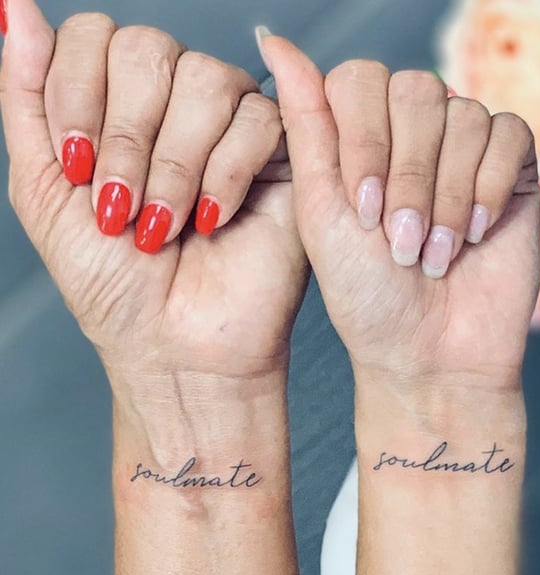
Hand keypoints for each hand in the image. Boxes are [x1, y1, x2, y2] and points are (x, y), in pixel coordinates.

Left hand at [0, 2, 306, 413]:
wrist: (175, 348)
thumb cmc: (115, 285)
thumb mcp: (44, 188)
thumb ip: (27, 97)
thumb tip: (16, 7)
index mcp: (122, 104)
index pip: (97, 35)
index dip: (79, 95)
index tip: (78, 170)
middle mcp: (179, 106)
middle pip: (151, 48)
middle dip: (126, 137)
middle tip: (122, 206)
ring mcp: (234, 129)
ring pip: (207, 80)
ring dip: (173, 164)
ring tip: (166, 226)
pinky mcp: (284, 160)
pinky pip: (259, 121)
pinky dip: (224, 175)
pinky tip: (213, 219)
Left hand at [259, 35, 539, 394]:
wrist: (429, 354)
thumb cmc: (367, 296)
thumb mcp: (320, 211)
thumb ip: (303, 125)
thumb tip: (272, 37)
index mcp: (361, 136)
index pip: (360, 81)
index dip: (364, 142)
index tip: (362, 212)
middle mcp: (414, 132)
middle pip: (416, 92)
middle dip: (408, 176)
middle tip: (402, 243)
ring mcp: (466, 148)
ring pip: (464, 116)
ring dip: (446, 195)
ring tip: (437, 254)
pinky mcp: (515, 168)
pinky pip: (509, 133)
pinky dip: (489, 187)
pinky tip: (475, 233)